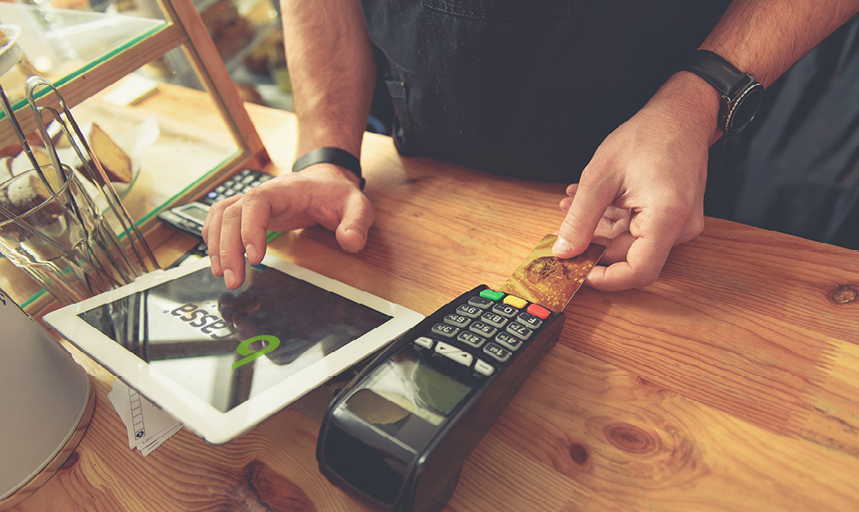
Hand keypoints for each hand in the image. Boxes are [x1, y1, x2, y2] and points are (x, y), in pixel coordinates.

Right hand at [202, 164, 374, 289]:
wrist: (325, 181)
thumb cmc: (336, 193)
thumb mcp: (357, 205)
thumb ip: (356, 223)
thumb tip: (351, 242)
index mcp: (284, 190)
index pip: (256, 203)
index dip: (250, 229)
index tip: (255, 258)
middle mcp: (262, 194)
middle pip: (230, 214)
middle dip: (227, 248)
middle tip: (233, 279)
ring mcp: (252, 203)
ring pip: (220, 217)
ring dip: (216, 246)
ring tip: (223, 275)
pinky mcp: (249, 214)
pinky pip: (221, 221)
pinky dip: (214, 239)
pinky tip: (218, 261)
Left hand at [552, 73, 718, 290]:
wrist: (680, 114)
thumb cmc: (648, 136)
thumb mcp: (600, 177)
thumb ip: (580, 219)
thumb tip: (564, 252)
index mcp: (667, 217)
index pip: (639, 271)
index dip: (606, 279)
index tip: (580, 272)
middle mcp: (681, 227)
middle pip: (631, 255)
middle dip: (594, 245)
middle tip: (564, 230)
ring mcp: (681, 223)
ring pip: (631, 241)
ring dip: (599, 228)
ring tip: (572, 206)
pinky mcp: (674, 216)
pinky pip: (639, 228)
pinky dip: (613, 219)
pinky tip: (590, 202)